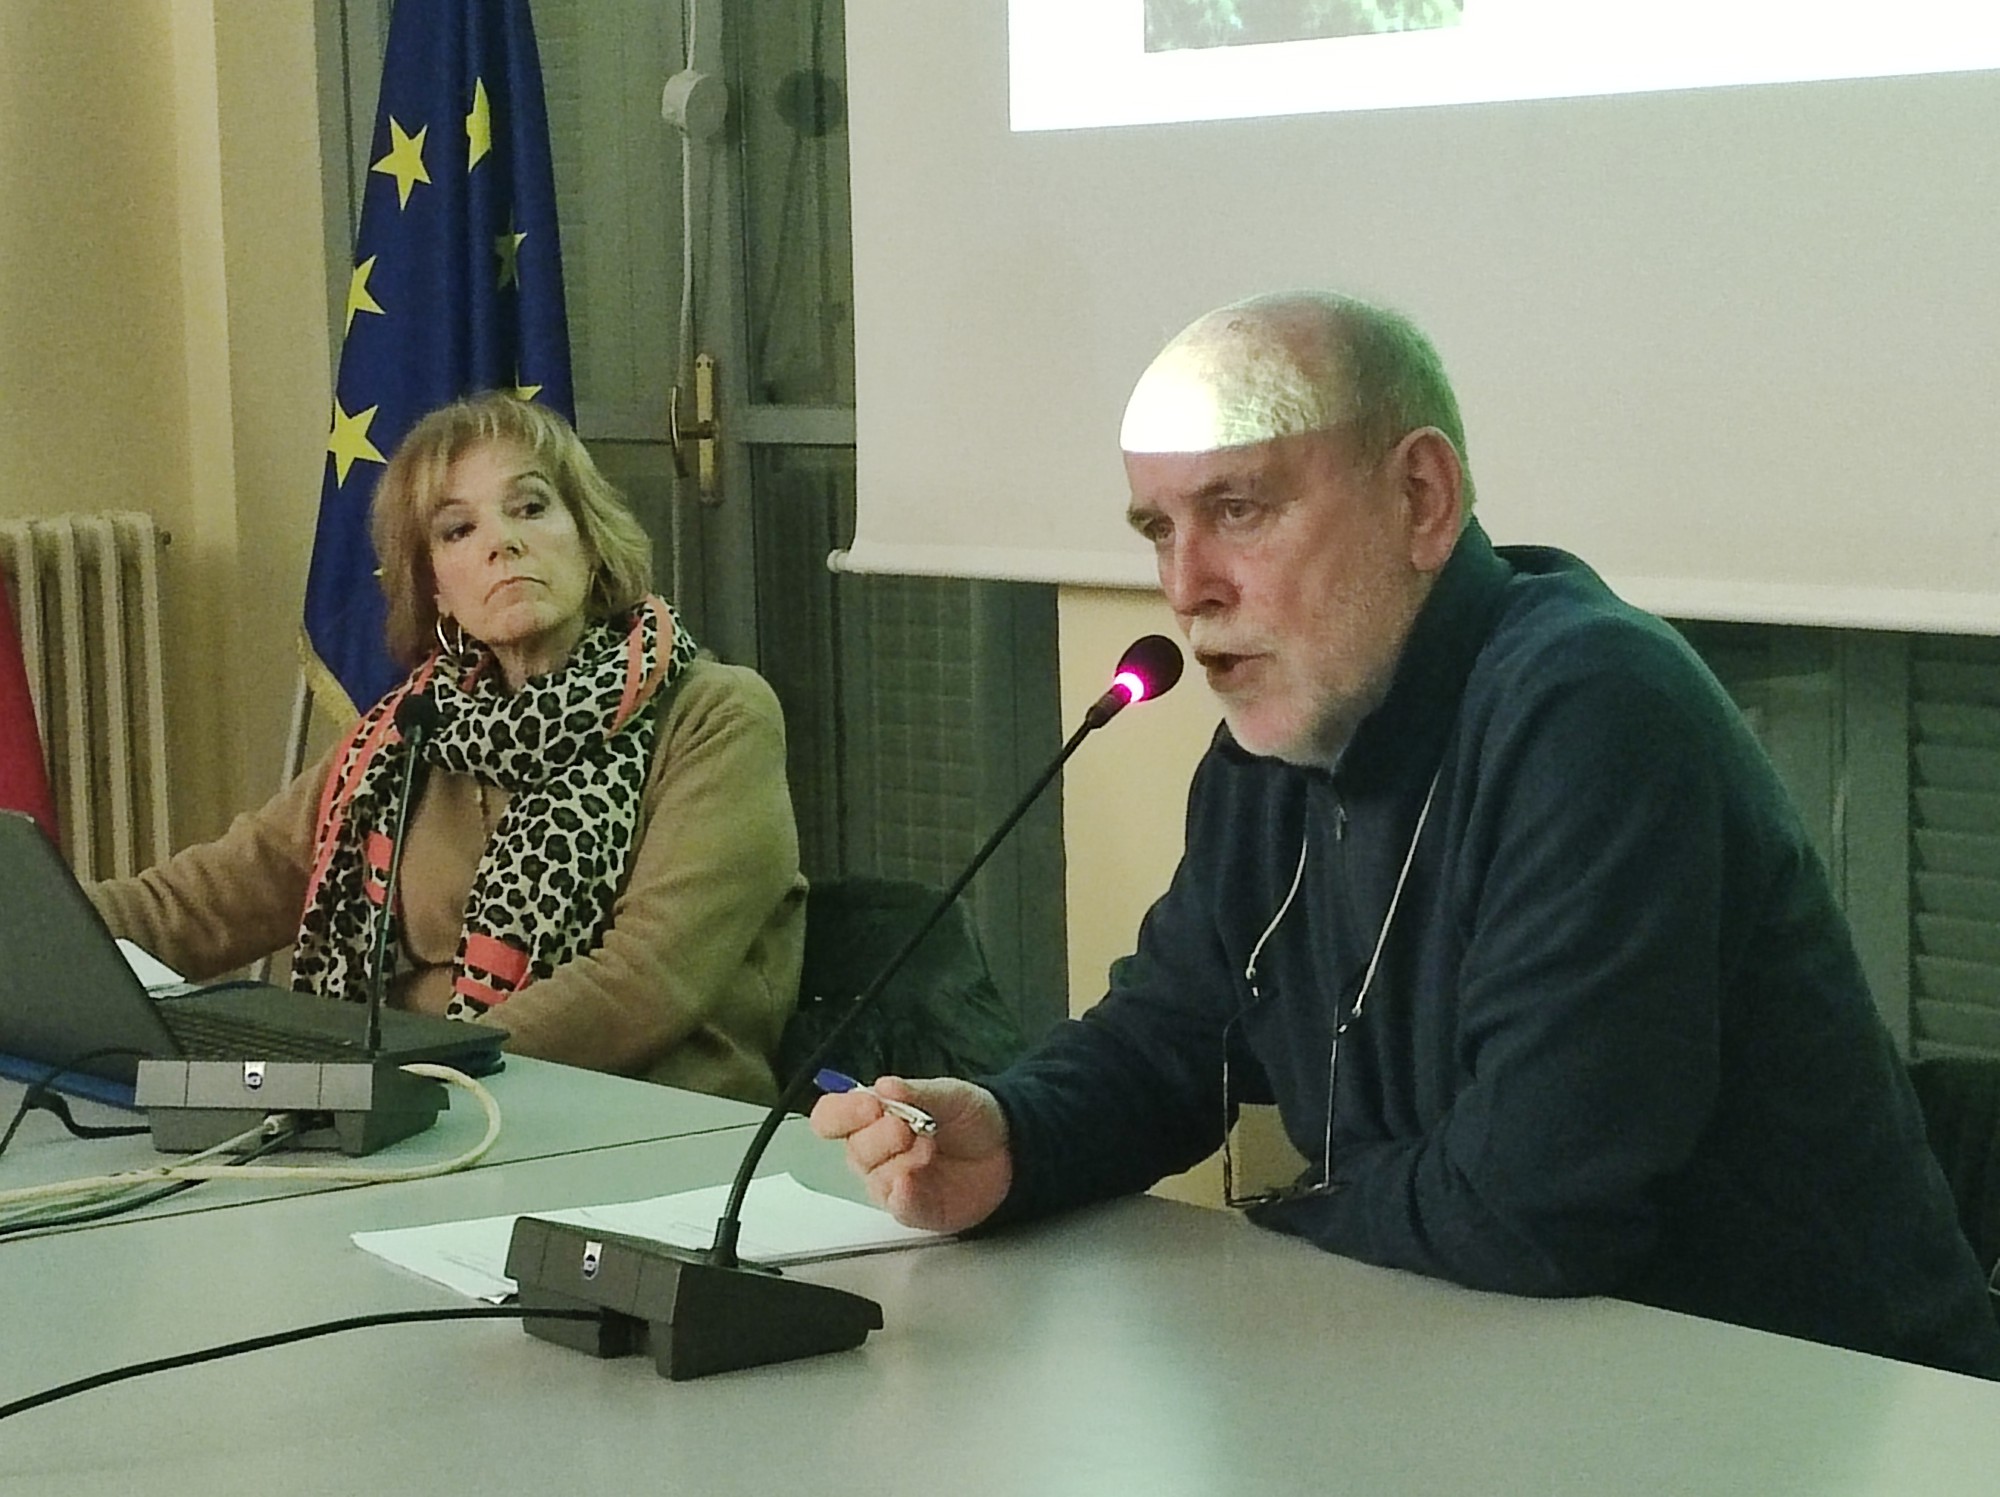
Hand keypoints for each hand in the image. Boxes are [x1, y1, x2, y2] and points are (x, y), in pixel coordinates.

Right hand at [808, 1075, 1011, 1233]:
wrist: (1010, 1147)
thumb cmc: (970, 1118)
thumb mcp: (947, 1094)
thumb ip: (915, 1092)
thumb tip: (884, 1086)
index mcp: (873, 1118)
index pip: (832, 1117)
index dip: (843, 1112)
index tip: (869, 1105)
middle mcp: (876, 1153)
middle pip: (853, 1150)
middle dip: (880, 1136)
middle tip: (907, 1126)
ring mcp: (893, 1184)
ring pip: (874, 1179)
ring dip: (901, 1161)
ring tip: (929, 1148)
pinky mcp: (916, 1210)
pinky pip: (898, 1207)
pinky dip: (903, 1195)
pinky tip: (911, 1181)